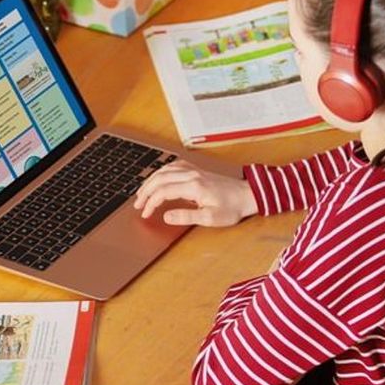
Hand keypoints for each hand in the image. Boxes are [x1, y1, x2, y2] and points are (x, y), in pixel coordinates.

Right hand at [133, 161, 257, 226]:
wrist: (247, 195)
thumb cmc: (231, 208)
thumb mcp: (210, 218)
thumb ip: (186, 217)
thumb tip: (166, 216)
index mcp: (193, 187)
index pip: (163, 192)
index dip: (151, 203)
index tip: (145, 213)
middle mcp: (191, 175)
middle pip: (160, 179)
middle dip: (146, 192)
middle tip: (138, 205)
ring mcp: (194, 171)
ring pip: (164, 171)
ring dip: (151, 181)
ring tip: (142, 193)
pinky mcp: (197, 170)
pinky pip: (173, 166)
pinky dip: (161, 172)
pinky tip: (158, 177)